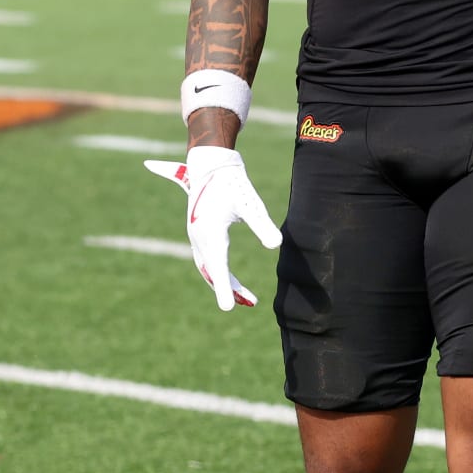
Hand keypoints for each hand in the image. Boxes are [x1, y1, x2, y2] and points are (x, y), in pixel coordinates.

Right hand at [144, 146, 282, 310]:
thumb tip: (276, 245)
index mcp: (210, 232)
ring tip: (246, 297)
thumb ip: (262, 225)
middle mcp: (198, 237)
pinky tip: (231, 279)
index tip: (229, 309)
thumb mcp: (250, 204)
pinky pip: (208, 258)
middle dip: (229, 289)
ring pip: (209, 267)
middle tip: (251, 303)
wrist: (210, 164)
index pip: (218, 268)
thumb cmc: (233, 183)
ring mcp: (196, 235)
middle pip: (213, 271)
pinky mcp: (199, 231)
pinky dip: (219, 271)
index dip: (224, 289)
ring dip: (224, 282)